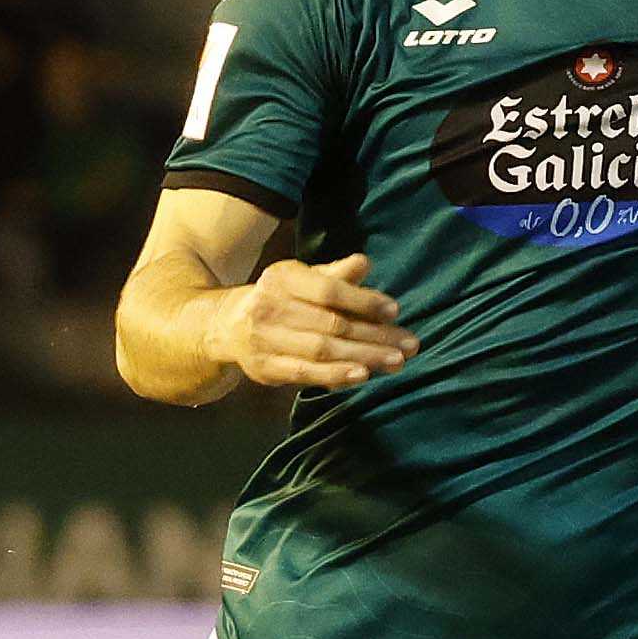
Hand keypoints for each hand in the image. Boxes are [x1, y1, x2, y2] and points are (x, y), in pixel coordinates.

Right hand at [216, 254, 416, 388]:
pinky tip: (361, 375)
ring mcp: (264, 340)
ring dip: (362, 357)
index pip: (328, 290)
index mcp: (282, 279)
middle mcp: (269, 307)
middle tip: (408, 345)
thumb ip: (335, 275)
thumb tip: (364, 263)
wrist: (229, 325)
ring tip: (394, 361)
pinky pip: (304, 373)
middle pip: (331, 323)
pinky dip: (334, 375)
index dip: (363, 300)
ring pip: (321, 350)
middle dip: (374, 335)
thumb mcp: (303, 278)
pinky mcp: (264, 368)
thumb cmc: (281, 299)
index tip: (395, 311)